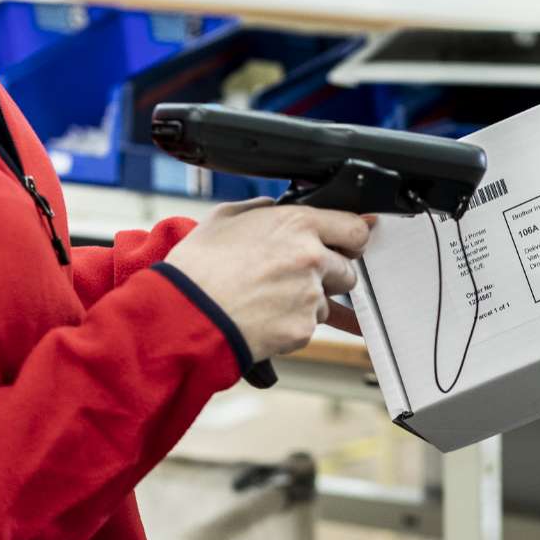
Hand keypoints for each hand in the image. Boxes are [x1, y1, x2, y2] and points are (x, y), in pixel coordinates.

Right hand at [163, 200, 371, 361]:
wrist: (184, 314)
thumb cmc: (198, 266)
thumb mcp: (225, 217)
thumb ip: (263, 210)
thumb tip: (278, 210)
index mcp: (298, 224)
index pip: (355, 228)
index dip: (349, 239)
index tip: (344, 246)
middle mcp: (311, 258)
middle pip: (348, 270)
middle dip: (329, 275)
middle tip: (295, 278)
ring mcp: (309, 296)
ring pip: (327, 302)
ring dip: (307, 302)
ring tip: (267, 300)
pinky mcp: (303, 329)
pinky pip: (308, 327)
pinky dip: (291, 325)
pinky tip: (263, 318)